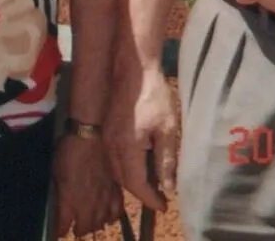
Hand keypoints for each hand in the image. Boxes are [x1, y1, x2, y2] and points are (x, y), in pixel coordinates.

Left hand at [52, 131, 121, 237]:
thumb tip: (59, 207)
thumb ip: (59, 194)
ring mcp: (104, 200)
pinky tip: (108, 217)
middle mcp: (88, 206)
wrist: (90, 137)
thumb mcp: (56, 174)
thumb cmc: (68, 152)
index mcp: (70, 202)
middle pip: (84, 228)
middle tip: (75, 228)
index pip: (64, 226)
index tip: (59, 231)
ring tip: (89, 223)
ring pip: (100, 223)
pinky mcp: (116, 191)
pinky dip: (111, 217)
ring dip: (93, 225)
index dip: (61, 230)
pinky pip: (116, 213)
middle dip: (78, 230)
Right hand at [105, 60, 177, 212]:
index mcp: (128, 147)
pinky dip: (126, 168)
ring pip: (116, 170)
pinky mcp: (106, 130)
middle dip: (141, 192)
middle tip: (160, 196)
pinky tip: (140, 164)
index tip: (164, 206)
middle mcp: (112, 145)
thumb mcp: (168, 128)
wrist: (132, 68)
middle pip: (124, 180)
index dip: (150, 198)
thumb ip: (167, 160)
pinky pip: (113, 158)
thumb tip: (168, 186)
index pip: (136, 184)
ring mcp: (106, 137)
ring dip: (132, 180)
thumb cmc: (154, 96)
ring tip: (152, 183)